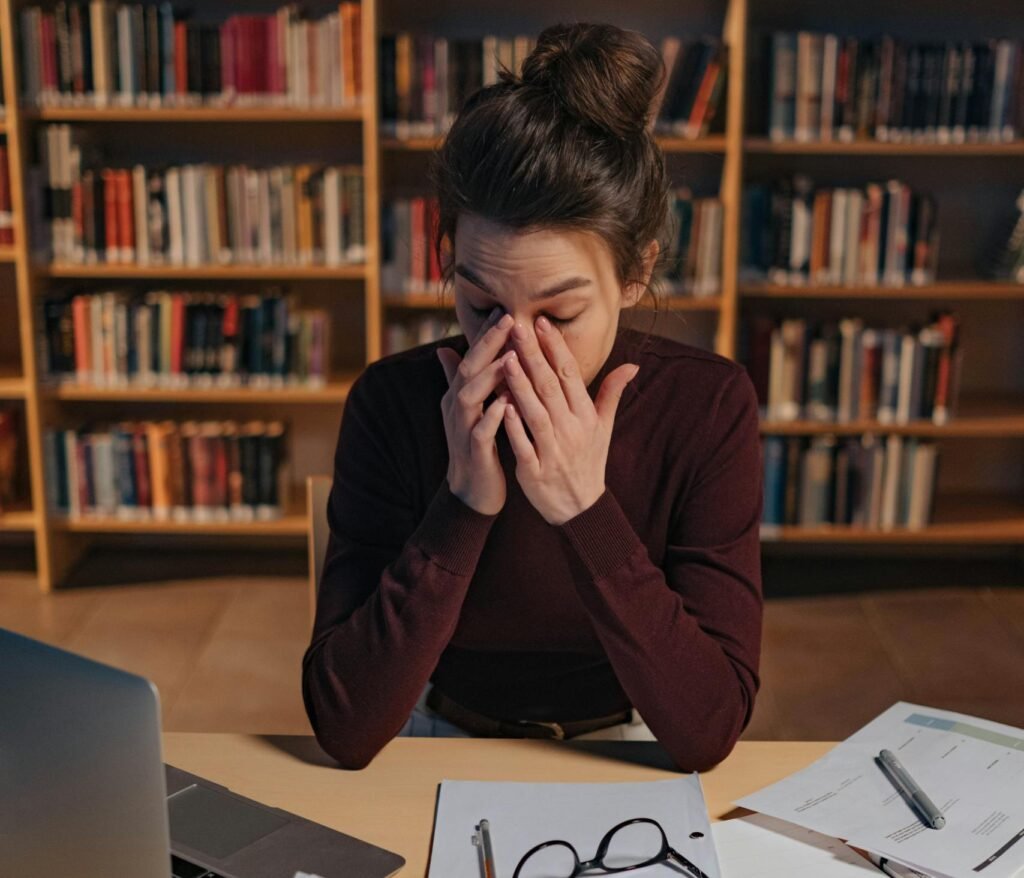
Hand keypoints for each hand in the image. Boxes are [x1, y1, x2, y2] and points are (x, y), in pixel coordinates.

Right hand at [436, 307, 516, 514]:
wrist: (472, 491)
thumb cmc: (477, 445)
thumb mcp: (467, 409)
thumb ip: (459, 379)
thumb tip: (444, 348)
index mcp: (458, 395)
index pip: (471, 357)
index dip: (487, 334)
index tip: (507, 310)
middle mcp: (456, 408)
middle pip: (468, 369)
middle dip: (488, 344)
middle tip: (508, 319)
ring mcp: (462, 429)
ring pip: (470, 397)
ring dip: (489, 376)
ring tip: (509, 356)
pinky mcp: (473, 452)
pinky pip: (480, 432)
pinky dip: (493, 417)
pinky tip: (508, 404)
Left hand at [501, 317, 639, 525]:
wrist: (580, 508)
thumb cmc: (588, 462)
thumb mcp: (604, 428)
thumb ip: (612, 393)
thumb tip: (632, 365)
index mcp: (586, 416)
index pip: (570, 375)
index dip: (556, 347)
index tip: (541, 322)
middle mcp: (572, 431)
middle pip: (551, 388)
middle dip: (534, 356)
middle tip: (518, 327)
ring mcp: (554, 452)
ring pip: (536, 413)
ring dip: (521, 386)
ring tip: (505, 359)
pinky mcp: (535, 472)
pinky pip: (523, 446)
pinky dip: (513, 427)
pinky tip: (500, 406)